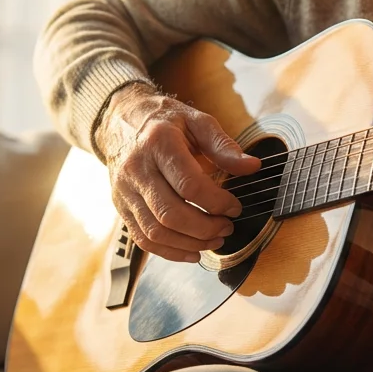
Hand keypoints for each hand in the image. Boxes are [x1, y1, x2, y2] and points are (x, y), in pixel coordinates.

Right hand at [99, 83, 260, 262]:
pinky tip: (192, 251)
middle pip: (170, 213)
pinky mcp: (120, 205)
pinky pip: (142, 238)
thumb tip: (252, 166)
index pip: (188, 184)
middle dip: (204, 228)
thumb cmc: (165, 121)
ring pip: (154, 231)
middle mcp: (136, 169)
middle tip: (227, 227)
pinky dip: (169, 251)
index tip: (235, 207)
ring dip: (189, 243)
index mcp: (158, 143)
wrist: (121, 119)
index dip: (216, 202)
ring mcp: (124, 190)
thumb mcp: (196, 121)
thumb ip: (224, 146)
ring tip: (215, 240)